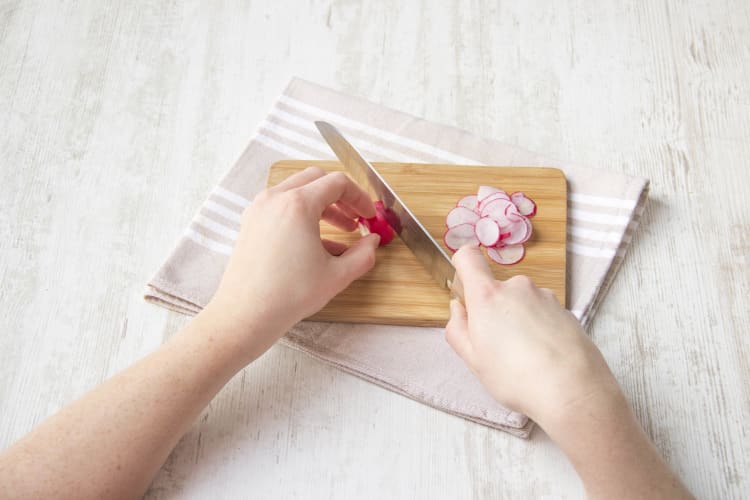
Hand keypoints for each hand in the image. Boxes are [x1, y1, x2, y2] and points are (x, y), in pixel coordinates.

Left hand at [203, 167, 379, 360]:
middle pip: (316, 179)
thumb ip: (363, 254)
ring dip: (322, 205)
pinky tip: (318, 244)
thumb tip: (372, 242)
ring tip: (341, 230)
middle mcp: (275, 199)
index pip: (337, 183)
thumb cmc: (287, 295)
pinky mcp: (251, 224)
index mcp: (298, 205)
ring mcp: (259, 210)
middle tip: (355, 217)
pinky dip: (303, 216)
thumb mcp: (337, 275)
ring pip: (297, 191)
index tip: (368, 214)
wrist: (247, 314)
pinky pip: (282, 208)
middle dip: (341, 196)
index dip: (359, 197)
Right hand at [445, 245, 623, 429]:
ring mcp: (544, 296)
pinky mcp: (565, 310)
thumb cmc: (517, 378)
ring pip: (520, 302)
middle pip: (496, 288)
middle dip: (493, 311)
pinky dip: (538, 328)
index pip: (468, 258)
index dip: (462, 267)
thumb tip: (458, 309)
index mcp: (488, 296)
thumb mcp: (473, 359)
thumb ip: (457, 328)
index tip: (465, 290)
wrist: (573, 390)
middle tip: (496, 346)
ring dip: (518, 321)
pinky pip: (542, 313)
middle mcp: (518, 287)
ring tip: (523, 356)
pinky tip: (543, 356)